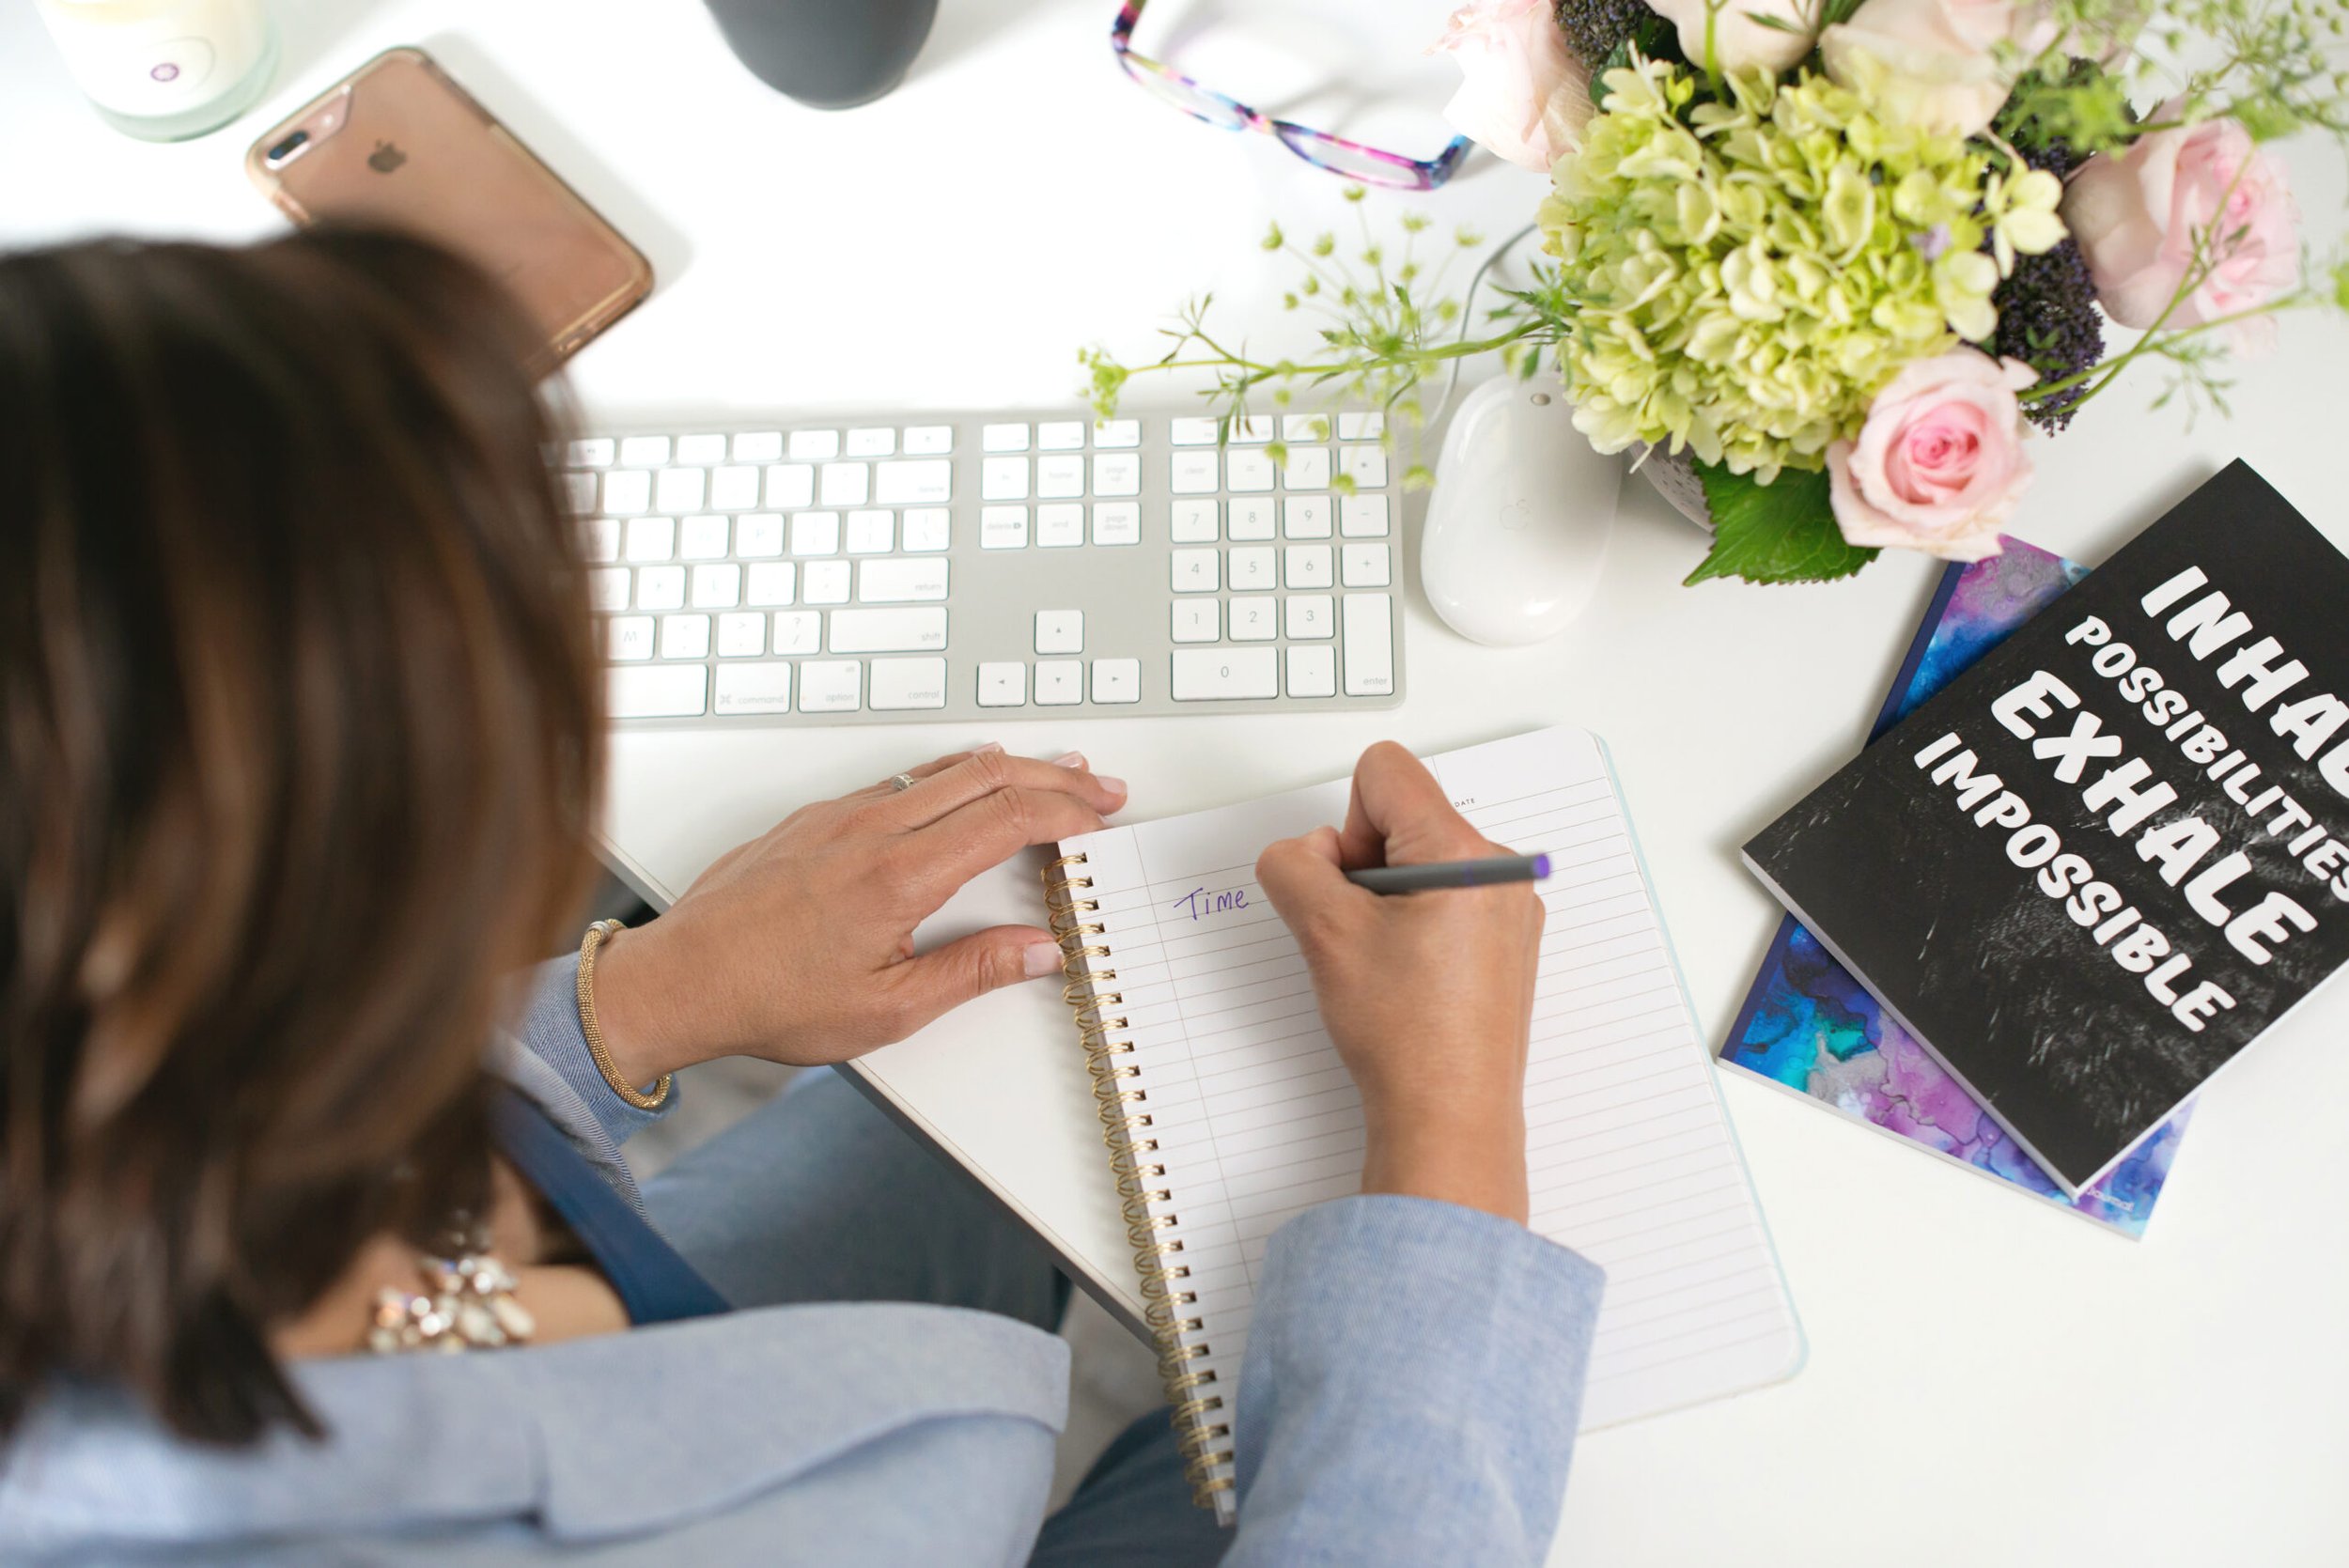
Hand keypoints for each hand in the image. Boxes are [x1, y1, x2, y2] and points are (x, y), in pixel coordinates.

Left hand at [591, 745, 1126, 1080]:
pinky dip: (954, 773)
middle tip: (1099, 786)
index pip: (1007, 818)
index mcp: (898, 875)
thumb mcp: (885, 1010)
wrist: (680, 978)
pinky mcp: (815, 816)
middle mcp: (871, 829)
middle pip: (988, 774)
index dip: (1066, 813)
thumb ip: (971, 973)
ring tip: (1053, 773)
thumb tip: (1036, 952)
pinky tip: (965, 784)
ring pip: (944, 766)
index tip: (1099, 820)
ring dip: (1009, 766)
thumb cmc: (766, 997)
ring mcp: (840, 814)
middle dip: (1056, 775)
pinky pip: (902, 777)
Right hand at [1254, 742, 1542, 1223]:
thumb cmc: (1405, 1035)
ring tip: (1385, 963)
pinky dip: (1415, 923)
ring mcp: (1509, 907)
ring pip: (1421, 859)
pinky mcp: (1507, 941)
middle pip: (1403, 814)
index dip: (1344, 822)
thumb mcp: (1322, 932)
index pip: (1385, 771)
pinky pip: (1447, 897)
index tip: (1349, 884)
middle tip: (1361, 931)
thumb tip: (1304, 852)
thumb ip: (1292, 865)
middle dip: (1365, 862)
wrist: (1450, 1116)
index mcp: (1464, 853)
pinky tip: (1408, 977)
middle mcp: (1500, 869)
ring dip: (1387, 897)